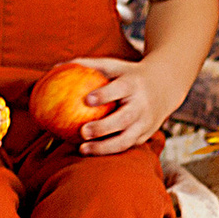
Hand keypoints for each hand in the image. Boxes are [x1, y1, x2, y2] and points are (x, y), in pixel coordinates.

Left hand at [63, 55, 188, 155]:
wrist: (165, 86)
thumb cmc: (128, 75)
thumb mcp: (113, 66)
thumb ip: (86, 66)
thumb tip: (53, 68)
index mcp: (134, 84)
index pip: (120, 89)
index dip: (105, 95)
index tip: (87, 99)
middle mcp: (142, 104)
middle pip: (125, 118)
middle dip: (104, 127)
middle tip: (82, 131)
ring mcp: (146, 123)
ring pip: (126, 139)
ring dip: (105, 147)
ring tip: (82, 149)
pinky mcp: (145, 136)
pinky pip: (126, 146)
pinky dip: (109, 151)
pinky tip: (90, 151)